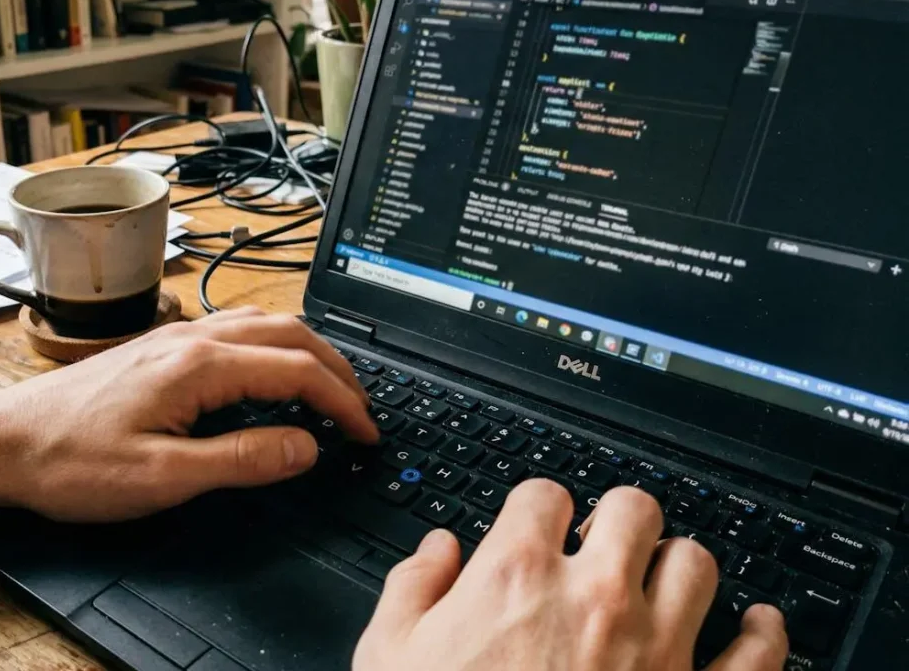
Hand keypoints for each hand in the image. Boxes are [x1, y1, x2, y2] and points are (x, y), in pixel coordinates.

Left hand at [0, 307, 377, 520]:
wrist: (4, 441)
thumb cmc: (70, 461)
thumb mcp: (162, 477)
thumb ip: (241, 460)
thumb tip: (305, 448)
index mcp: (199, 365)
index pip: (298, 371)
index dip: (344, 403)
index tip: (367, 433)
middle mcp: (191, 339)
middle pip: (292, 335)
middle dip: (339, 370)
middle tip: (363, 411)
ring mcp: (174, 337)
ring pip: (265, 325)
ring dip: (308, 353)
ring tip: (331, 390)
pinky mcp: (159, 348)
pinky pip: (236, 331)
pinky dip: (274, 348)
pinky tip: (270, 375)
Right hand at [354, 480, 788, 670]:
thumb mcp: (388, 655)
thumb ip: (410, 589)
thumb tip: (436, 551)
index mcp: (516, 577)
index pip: (541, 494)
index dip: (535, 507)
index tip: (533, 526)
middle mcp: (593, 598)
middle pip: (632, 509)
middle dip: (615, 519)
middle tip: (601, 541)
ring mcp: (655, 648)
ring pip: (696, 563)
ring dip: (678, 565)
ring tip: (661, 578)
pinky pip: (756, 652)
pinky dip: (761, 634)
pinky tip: (756, 624)